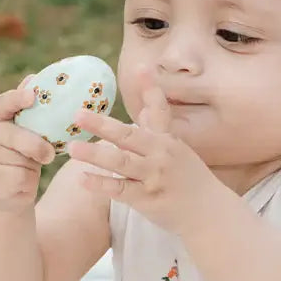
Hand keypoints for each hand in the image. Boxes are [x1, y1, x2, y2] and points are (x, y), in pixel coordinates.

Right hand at [0, 75, 55, 212]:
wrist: (1, 195)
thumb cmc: (18, 156)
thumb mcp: (23, 131)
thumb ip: (27, 110)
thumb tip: (33, 78)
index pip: (3, 104)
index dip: (17, 99)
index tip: (32, 96)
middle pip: (14, 135)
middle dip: (35, 145)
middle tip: (50, 154)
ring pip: (19, 158)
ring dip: (34, 163)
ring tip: (36, 165)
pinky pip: (20, 177)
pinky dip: (29, 181)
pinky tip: (24, 182)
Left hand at [67, 79, 217, 234]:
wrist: (208, 214)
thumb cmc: (191, 181)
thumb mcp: (178, 151)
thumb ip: (158, 129)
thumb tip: (146, 108)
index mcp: (168, 141)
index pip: (159, 110)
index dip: (151, 89)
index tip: (141, 67)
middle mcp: (161, 156)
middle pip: (129, 137)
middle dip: (103, 125)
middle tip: (78, 114)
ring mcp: (154, 178)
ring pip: (121, 163)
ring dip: (95, 155)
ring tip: (72, 147)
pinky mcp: (147, 200)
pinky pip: (120, 190)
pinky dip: (101, 185)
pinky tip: (82, 179)